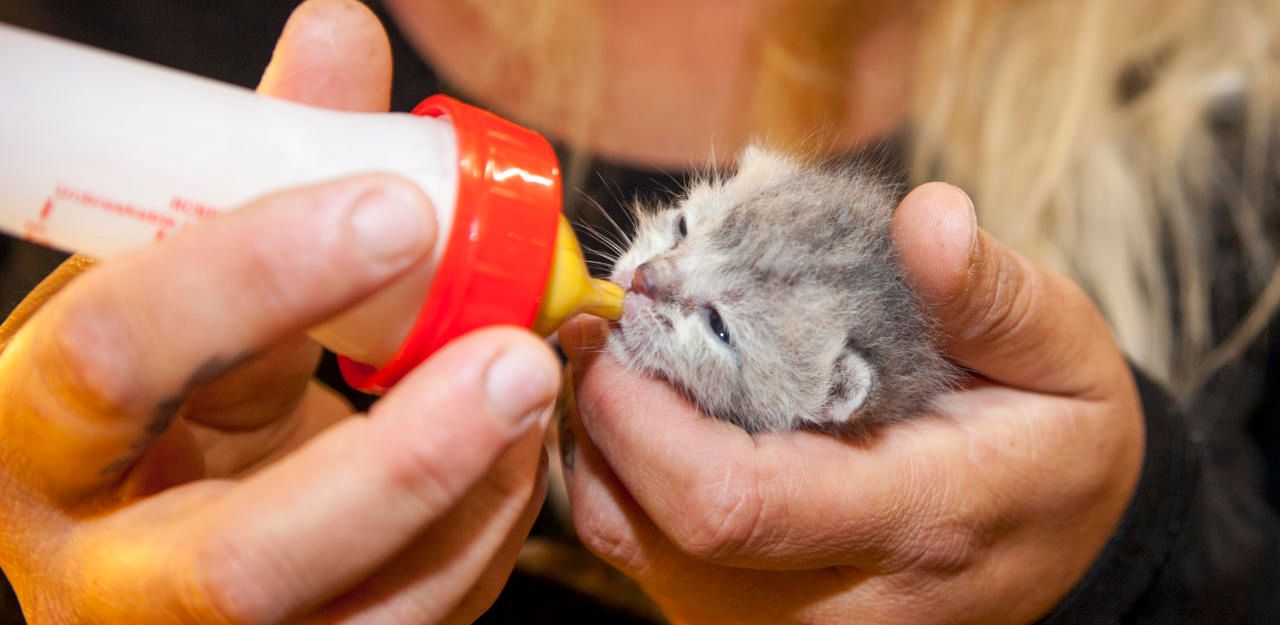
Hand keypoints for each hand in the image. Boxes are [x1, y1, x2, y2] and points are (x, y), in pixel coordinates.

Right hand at [0, 2, 557, 622]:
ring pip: (359, 621)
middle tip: (517, 355)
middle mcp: (108, 572)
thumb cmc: (154, 395)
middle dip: (402, 460)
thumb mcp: (177, 287)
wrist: (143, 520)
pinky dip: (489, 532)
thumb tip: (341, 33)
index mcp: (36, 436)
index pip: (117, 359)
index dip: (254, 275)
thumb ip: (257, 171)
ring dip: (476, 499)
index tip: (400, 204)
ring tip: (535, 387)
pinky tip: (521, 451)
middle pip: (246, 559)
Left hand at [559, 183, 1144, 623]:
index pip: (735, 503)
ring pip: (634, 551)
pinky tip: (650, 419)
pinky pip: (645, 558)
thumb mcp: (1063, 353)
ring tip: (626, 363)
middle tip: (609, 325)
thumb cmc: (1054, 440)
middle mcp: (843, 610)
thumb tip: (928, 218)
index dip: (642, 416)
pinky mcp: (753, 624)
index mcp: (918, 525)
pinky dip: (623, 482)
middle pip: (656, 537)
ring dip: (605, 448)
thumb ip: (992, 294)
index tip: (623, 320)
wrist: (1070, 542)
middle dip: (604, 420)